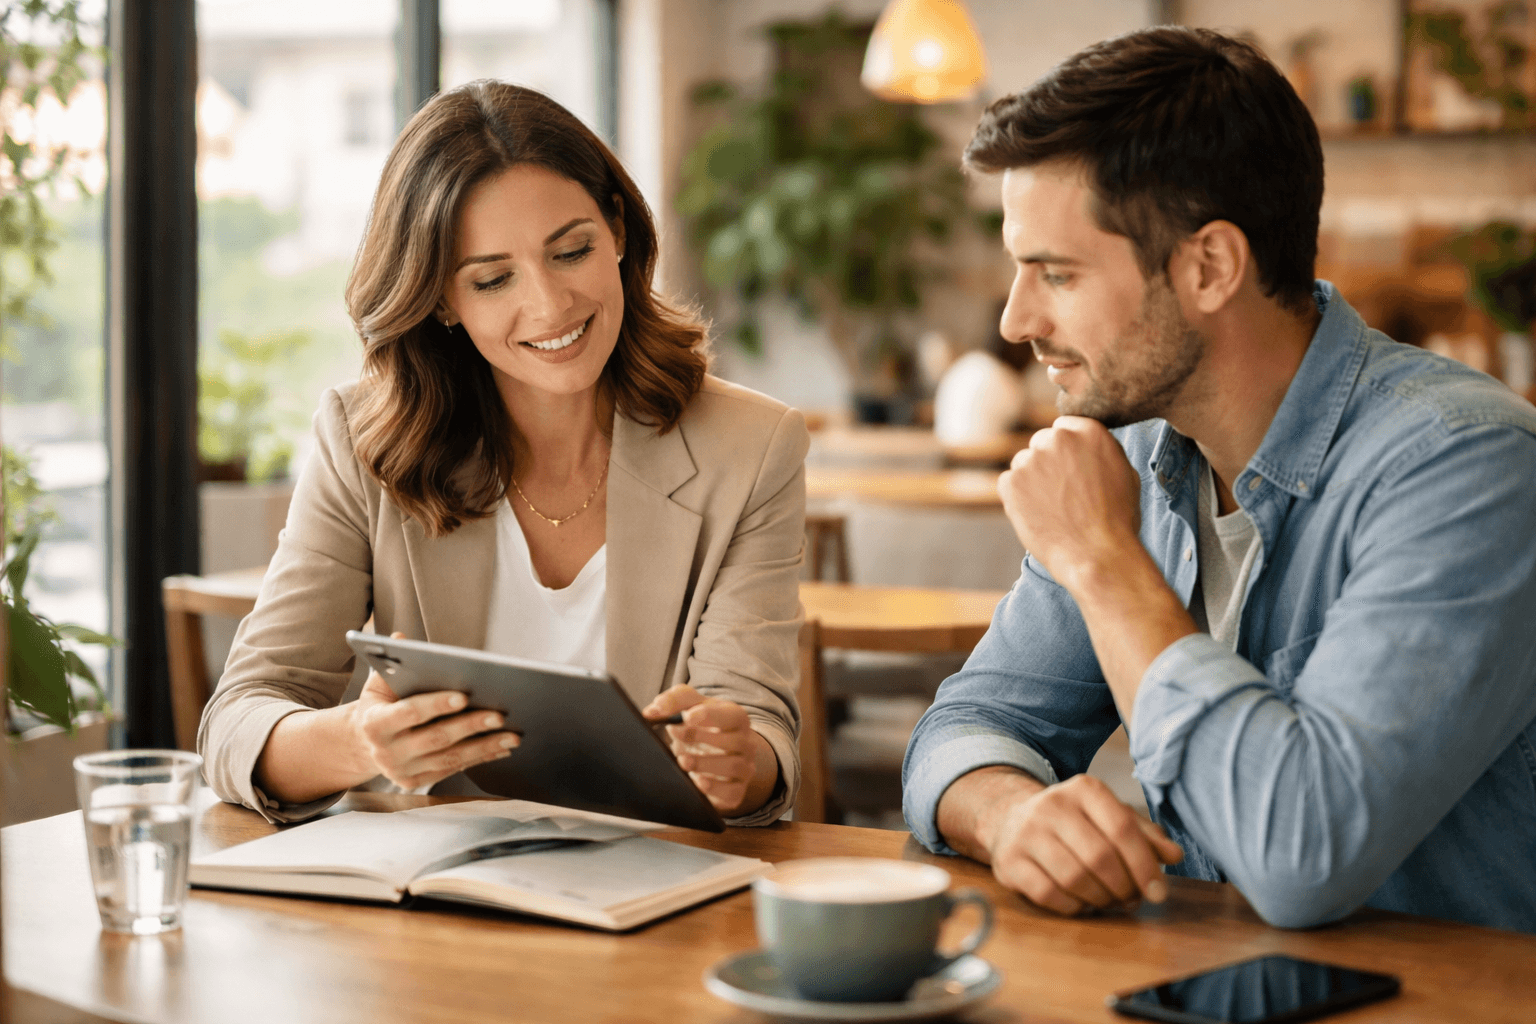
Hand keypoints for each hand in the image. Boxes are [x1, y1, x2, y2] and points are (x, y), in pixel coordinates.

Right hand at [348, 633, 521, 789]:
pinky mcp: (415, 782)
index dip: (437, 705)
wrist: (363, 742)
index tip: (464, 696)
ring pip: (449, 758)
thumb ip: (391, 664)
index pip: (410, 712)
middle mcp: (386, 752)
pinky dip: (479, 758)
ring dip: (483, 747)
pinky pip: (453, 769)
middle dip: (470, 726)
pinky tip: (500, 747)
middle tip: (499, 715)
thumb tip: (399, 638)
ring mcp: (400, 771)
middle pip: (435, 738)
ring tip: (511, 735)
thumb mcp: (378, 684)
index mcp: (374, 723)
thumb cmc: (379, 705)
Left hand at [643, 685, 763, 814]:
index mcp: (737, 719)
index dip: (711, 715)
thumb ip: (673, 701)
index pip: (733, 715)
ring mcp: (745, 768)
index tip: (687, 716)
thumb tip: (652, 711)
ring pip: (734, 766)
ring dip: (705, 764)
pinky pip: (732, 792)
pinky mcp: (737, 791)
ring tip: (682, 761)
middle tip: (675, 733)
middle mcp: (746, 743)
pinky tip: (697, 782)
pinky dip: (714, 788)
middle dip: (703, 739)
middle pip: (734, 741)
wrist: (710, 756)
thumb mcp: (690, 708)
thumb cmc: (701, 728)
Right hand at [986, 773, 1182, 915]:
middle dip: (1124, 887)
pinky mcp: (1009, 861)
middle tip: (1131, 900)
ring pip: (1075, 878)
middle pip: (1100, 856)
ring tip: (1109, 902)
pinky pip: (1049, 894)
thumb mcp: (1110, 818)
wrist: (1012, 820)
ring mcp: (1026, 832)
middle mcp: (1052, 804)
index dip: (1144, 865)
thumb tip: (1174, 855)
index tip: (1158, 892)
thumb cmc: (1074, 823)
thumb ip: (1144, 835)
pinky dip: (1073, 907)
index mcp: (1084, 789)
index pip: (1122, 828)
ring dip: (1100, 900)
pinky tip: (1082, 903)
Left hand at [998, 417, 1142, 590]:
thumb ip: (1099, 451)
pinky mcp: (1010, 482)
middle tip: (1061, 493)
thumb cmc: (1117, 520)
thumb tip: (1083, 445)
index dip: (1066, 450)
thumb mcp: (1123, 473)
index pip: (1065, 428)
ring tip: (1053, 508)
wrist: (1097, 555)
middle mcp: (1057, 438)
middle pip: (1042, 442)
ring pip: (1024, 462)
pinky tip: (1039, 515)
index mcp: (1088, 431)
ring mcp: (1031, 459)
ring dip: (1032, 479)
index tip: (1069, 467)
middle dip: (1048, 463)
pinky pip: (1009, 483)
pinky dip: (1018, 498)